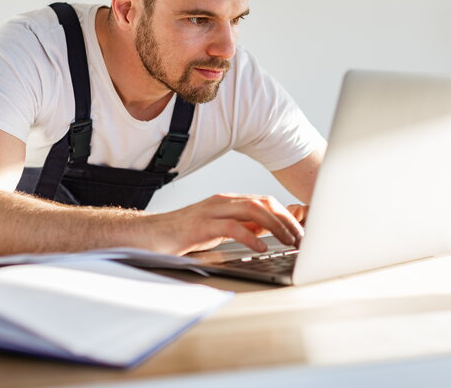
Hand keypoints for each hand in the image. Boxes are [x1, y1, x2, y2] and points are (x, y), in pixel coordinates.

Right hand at [149, 193, 304, 254]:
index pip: (265, 201)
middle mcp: (222, 201)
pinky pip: (232, 227)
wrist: (149, 236)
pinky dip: (250, 237)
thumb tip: (268, 231)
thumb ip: (241, 226)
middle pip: (263, 202)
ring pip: (252, 209)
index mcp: (228, 202)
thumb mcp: (218, 229)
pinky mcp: (201, 225)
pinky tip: (260, 248)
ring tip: (287, 241)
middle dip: (286, 219)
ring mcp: (211, 210)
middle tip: (300, 238)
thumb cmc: (182, 234)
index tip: (301, 231)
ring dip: (275, 225)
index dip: (286, 215)